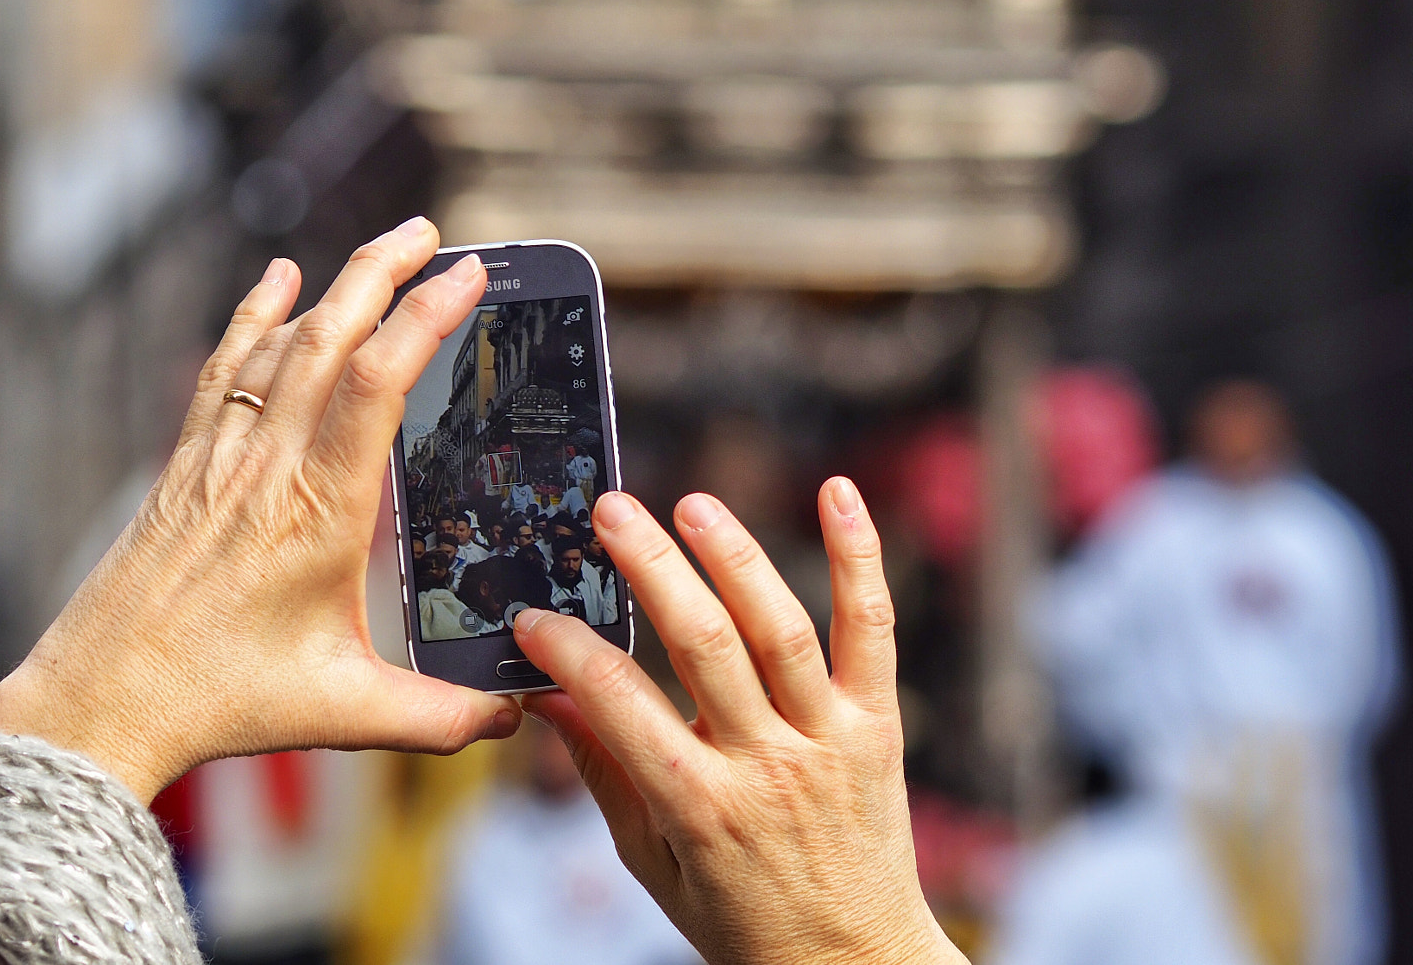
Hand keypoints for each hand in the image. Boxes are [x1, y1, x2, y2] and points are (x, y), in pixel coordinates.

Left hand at [0, 217, 519, 799]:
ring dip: (333, 288)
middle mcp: (269, 468)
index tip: (468, 276)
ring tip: (381, 255)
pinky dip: (254, 318)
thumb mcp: (345, 713)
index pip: (378, 385)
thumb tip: (516, 715)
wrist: (102, 698)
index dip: (425, 317)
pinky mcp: (185, 465)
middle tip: (433, 236)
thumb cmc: (218, 701)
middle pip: (330, 337)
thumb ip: (439, 717)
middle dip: (383, 272)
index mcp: (320, 513)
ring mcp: (221, 458)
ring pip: (280, 345)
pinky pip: (224, 370)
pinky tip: (277, 280)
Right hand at [514, 480, 961, 964]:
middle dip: (651, 569)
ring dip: (734, 556)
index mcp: (702, 806)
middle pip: (707, 646)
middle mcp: (770, 765)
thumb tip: (545, 695)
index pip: (624, 707)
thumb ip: (604, 772)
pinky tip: (837, 494)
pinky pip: (872, 632)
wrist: (853, 964)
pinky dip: (858, 560)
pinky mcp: (879, 724)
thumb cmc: (741, 919)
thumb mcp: (652, 863)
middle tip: (609, 512)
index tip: (533, 614)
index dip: (571, 652)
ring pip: (783, 630)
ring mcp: (830, 740)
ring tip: (690, 504)